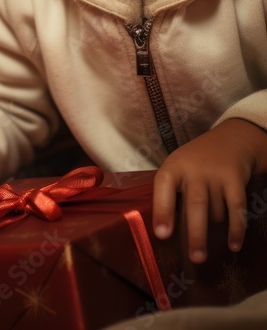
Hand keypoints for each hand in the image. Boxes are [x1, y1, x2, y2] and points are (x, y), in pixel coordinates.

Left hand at [153, 118, 266, 262]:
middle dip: (196, 233)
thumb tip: (164, 234)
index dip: (162, 210)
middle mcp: (194, 169)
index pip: (163, 186)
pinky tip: (234, 245)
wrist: (229, 140)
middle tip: (196, 258)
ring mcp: (216, 174)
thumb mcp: (178, 168)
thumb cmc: (195, 162)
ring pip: (216, 211)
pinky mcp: (235, 179)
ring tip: (211, 237)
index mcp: (173, 167)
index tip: (162, 234)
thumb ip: (171, 194)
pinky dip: (236, 228)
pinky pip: (237, 208)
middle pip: (195, 204)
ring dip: (214, 228)